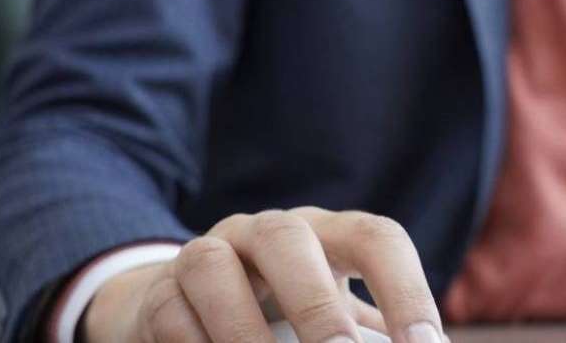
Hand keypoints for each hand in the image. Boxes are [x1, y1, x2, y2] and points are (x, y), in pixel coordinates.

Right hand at [83, 207, 446, 342]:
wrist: (185, 309)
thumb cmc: (283, 319)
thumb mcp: (331, 321)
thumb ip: (368, 338)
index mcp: (325, 235)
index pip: (375, 239)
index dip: (406, 290)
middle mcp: (265, 233)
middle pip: (289, 239)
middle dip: (317, 305)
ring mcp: (207, 255)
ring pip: (213, 265)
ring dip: (242, 329)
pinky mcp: (159, 293)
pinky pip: (171, 314)